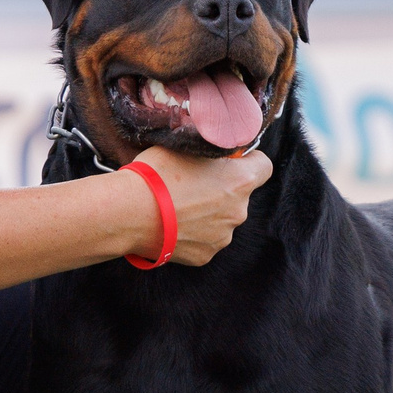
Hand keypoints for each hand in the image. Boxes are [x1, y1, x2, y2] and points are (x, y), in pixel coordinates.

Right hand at [130, 147, 272, 266]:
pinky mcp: (205, 256)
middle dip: (222, 188)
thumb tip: (209, 137)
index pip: (264, 166)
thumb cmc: (155, 174)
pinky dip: (193, 232)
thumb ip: (206, 145)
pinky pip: (205, 239)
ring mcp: (222, 237)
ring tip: (176, 205)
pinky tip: (172, 224)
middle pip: (240, 195)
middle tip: (191, 182)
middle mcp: (238, 211)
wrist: (129, 214)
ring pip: (222, 219)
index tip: (230, 160)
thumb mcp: (184, 145)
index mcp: (240, 181)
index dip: (248, 160)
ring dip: (207, 212)